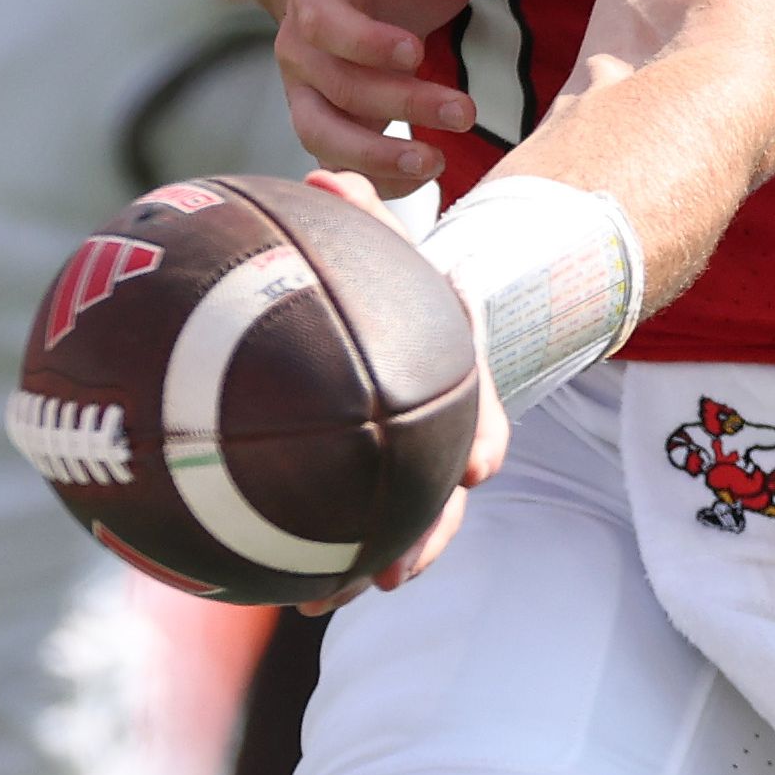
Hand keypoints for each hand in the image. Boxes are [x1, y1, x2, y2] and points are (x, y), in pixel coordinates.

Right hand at [277, 0, 501, 192]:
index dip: (365, 42)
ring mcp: (307, 92)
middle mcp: (300, 47)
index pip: (324, 22)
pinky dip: (374, 181)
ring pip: (322, 135)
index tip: (417, 53)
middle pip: (336, 86)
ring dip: (375, 157)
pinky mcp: (326, 126)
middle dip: (400, 103)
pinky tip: (423, 180)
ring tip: (434, 164)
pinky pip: (336, 164)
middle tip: (464, 112)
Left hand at [299, 168, 513, 611]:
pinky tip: (292, 598)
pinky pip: (367, 529)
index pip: (482, 406)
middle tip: (398, 574)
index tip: (482, 468)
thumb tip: (320, 174)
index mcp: (454, 368)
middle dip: (428, 535)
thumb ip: (356, 212)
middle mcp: (443, 423)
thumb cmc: (389, 280)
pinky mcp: (385, 484)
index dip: (482, 436)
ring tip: (330, 601)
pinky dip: (335, 564)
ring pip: (410, 524)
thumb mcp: (381, 245)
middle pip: (445, 488)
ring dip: (378, 564)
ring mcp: (417, 460)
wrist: (404, 320)